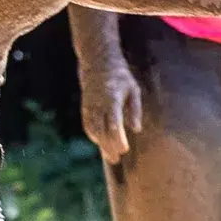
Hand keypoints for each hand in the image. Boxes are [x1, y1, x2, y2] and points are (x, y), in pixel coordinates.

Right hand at [81, 52, 143, 167]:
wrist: (97, 61)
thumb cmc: (120, 76)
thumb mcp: (133, 89)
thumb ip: (135, 109)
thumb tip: (136, 129)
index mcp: (113, 98)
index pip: (114, 123)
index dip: (118, 138)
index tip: (124, 150)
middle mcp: (99, 103)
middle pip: (101, 130)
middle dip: (109, 146)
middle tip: (116, 159)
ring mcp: (90, 105)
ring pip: (93, 129)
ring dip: (101, 144)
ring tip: (110, 156)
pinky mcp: (85, 106)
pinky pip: (87, 124)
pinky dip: (93, 135)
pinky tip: (100, 144)